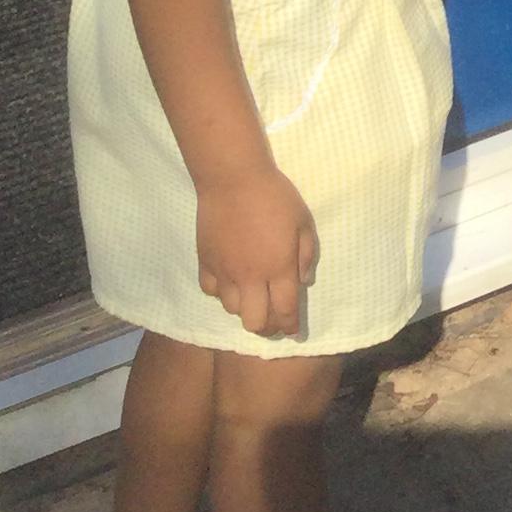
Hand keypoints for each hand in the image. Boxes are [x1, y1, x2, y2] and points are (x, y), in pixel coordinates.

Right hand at [197, 165, 318, 340]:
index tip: (293, 332)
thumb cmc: (276, 197)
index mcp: (278, 268)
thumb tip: (304, 282)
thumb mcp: (303, 222)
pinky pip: (210, 291)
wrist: (234, 180)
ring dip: (245, 309)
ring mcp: (224, 272)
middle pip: (255, 322)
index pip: (284, 311)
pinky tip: (229, 282)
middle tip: (273, 320)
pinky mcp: (205, 263)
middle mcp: (250, 277)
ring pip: (232, 311)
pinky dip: (221, 293)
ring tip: (253, 298)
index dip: (290, 326)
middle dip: (267, 327)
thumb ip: (307, 255)